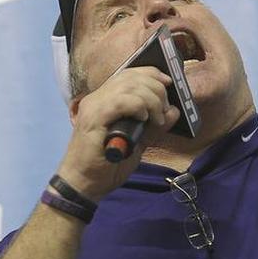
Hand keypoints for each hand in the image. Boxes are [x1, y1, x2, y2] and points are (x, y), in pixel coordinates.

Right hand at [57, 67, 180, 201]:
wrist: (83, 185)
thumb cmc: (107, 165)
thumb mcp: (138, 143)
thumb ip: (153, 126)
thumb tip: (174, 111)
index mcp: (104, 100)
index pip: (129, 73)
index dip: (152, 73)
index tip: (168, 83)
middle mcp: (97, 98)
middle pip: (132, 76)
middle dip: (157, 89)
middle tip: (165, 110)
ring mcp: (93, 107)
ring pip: (129, 85)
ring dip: (151, 99)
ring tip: (156, 119)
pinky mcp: (93, 119)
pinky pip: (121, 101)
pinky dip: (138, 106)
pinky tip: (143, 118)